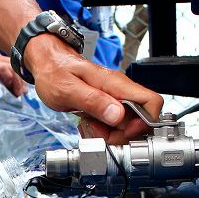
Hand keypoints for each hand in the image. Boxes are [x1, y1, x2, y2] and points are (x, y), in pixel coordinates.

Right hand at [0, 50, 27, 98]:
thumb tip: (19, 91)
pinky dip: (8, 77)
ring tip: (17, 93)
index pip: (14, 65)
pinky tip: (8, 85)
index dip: (21, 78)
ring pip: (11, 66)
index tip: (24, 89)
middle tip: (22, 93)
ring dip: (16, 81)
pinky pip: (2, 68)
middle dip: (21, 80)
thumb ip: (4, 83)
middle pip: (15, 65)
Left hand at [24, 35, 162, 143]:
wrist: (47, 63)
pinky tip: (89, 125)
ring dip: (110, 134)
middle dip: (122, 134)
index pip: (151, 102)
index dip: (144, 123)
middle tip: (101, 134)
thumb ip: (93, 101)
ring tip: (90, 128)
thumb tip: (117, 115)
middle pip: (140, 120)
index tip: (124, 133)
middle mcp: (119, 90)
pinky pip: (114, 123)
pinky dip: (103, 130)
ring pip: (126, 125)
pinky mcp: (107, 105)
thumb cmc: (55, 71)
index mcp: (115, 84)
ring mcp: (114, 98)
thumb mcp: (68, 89)